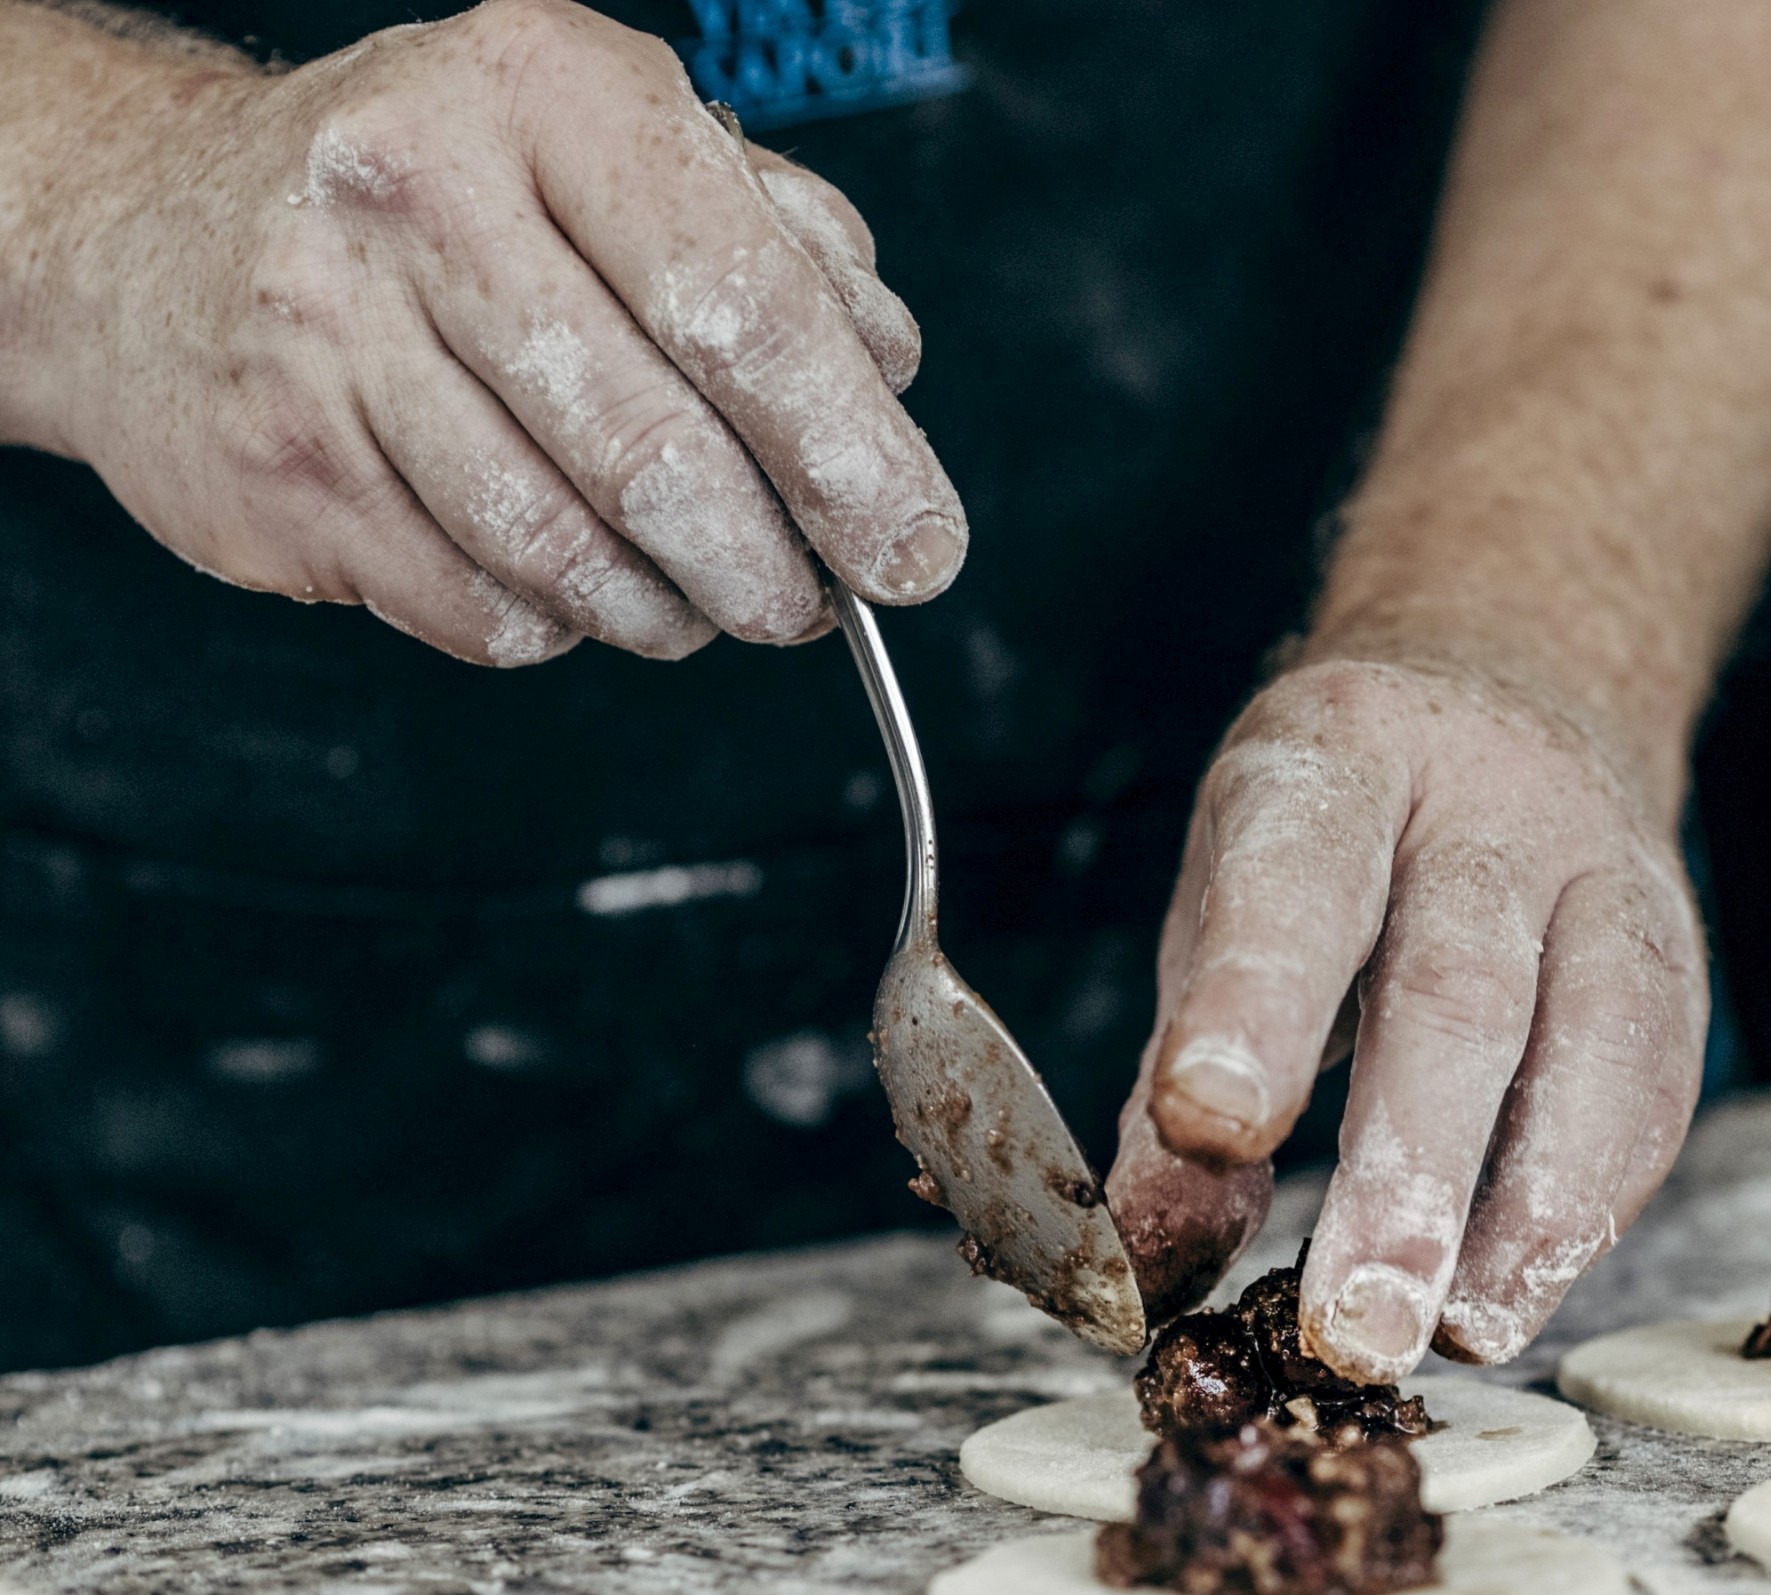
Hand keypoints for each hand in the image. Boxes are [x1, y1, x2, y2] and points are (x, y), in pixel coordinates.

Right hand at [25, 0, 957, 663]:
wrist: (150, 229)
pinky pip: (476, 603)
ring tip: (703, 598)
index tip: (916, 546)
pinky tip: (575, 582)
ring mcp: (327, 329)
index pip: (741, 304)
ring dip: (669, 609)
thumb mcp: (619, 150)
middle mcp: (420, 191)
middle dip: (772, 563)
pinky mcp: (280, 462)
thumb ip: (777, 247)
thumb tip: (887, 381)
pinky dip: (558, 622)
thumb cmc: (449, 198)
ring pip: (563, 548)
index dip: (851, 452)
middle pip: (656, 447)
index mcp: (549, 92)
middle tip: (817, 603)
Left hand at [1107, 656, 1710, 1379]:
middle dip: (1408, 1177)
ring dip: (1525, 1217)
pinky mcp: (1675, 953)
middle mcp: (1483, 806)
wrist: (1519, 691)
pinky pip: (1652, 1092)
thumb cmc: (1335, 841)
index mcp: (1337, 760)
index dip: (1253, 1005)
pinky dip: (1591, 1206)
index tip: (1208, 1126)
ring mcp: (1601, 872)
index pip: (1296, 880)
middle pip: (1457, 992)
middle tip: (1356, 1327)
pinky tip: (1522, 1288)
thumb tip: (1158, 1264)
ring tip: (1459, 1335)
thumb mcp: (1220, 908)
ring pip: (1589, 1047)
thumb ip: (1184, 1087)